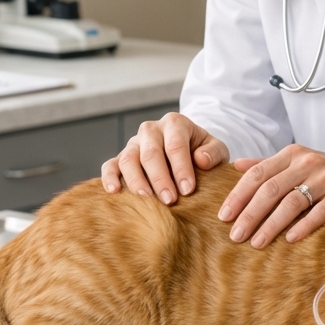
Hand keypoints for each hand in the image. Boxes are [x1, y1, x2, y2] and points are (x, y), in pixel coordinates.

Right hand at [101, 113, 227, 203]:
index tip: (188, 190)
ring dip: (137, 181)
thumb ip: (213, 152)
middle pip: (151, 153)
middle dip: (160, 178)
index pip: (176, 145)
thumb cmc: (202, 151)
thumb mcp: (215, 148)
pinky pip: (110, 165)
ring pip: (129, 159)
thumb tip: (201, 160)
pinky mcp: (121, 157)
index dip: (181, 168)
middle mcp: (151, 130)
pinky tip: (115, 191)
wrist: (187, 149)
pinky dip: (109, 177)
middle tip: (170, 201)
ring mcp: (134, 143)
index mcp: (175, 123)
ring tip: (147, 199)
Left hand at [218, 146, 324, 247]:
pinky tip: (289, 240)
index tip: (223, 216)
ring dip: (270, 224)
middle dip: (249, 214)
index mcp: (292, 154)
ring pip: (291, 201)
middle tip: (234, 236)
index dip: (238, 195)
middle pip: (270, 189)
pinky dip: (302, 226)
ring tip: (256, 243)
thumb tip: (237, 166)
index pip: (257, 174)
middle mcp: (307, 162)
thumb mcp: (300, 163)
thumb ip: (269, 165)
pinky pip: (319, 211)